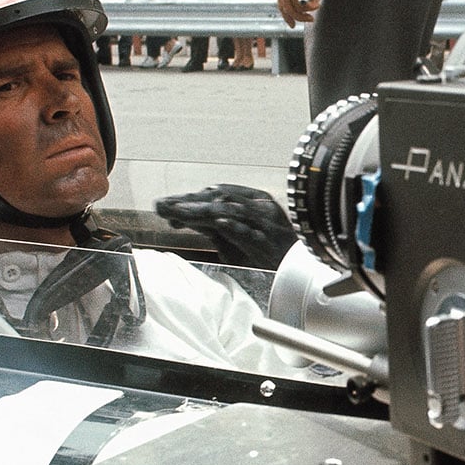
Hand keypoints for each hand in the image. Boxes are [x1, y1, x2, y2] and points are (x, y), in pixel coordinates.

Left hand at [155, 184, 296, 268]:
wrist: (302, 270)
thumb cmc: (271, 253)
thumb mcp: (238, 237)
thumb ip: (216, 226)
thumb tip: (185, 218)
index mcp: (254, 200)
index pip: (217, 193)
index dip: (190, 198)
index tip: (167, 206)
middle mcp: (260, 207)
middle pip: (219, 198)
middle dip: (188, 201)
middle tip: (161, 206)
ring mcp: (265, 223)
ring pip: (229, 211)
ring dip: (202, 210)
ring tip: (178, 212)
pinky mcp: (270, 242)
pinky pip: (251, 231)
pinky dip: (234, 226)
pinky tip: (219, 224)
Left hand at [275, 0, 318, 26]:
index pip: (280, 4)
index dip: (287, 16)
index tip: (292, 24)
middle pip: (288, 9)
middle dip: (299, 18)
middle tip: (309, 19)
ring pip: (297, 8)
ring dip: (308, 11)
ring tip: (316, 5)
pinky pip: (305, 1)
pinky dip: (312, 4)